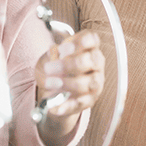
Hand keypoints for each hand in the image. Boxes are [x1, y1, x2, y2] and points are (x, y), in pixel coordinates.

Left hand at [34, 30, 103, 145]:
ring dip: (68, 83)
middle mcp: (96, 64)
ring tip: (49, 84)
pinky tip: (55, 105)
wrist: (56, 91)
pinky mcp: (90, 100)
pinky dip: (68, 104)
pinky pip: (82, 102)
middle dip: (68, 64)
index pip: (92, 39)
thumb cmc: (56, 68)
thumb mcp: (50, 58)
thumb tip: (53, 50)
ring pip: (89, 82)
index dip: (79, 42)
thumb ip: (53, 55)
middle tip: (48, 68)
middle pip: (91, 60)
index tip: (62, 49)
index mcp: (88, 48)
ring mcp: (95, 82)